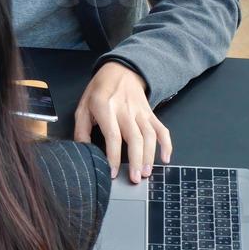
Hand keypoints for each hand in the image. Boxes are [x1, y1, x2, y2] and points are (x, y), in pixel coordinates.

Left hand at [74, 62, 172, 183]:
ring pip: (149, 135)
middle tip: (136, 179)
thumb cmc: (98, 91)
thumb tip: (82, 151)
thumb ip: (81, 129)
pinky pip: (161, 129)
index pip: (112, 135)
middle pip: (134, 138)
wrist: (120, 71)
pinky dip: (167, 144)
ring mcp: (140, 111)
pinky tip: (166, 158)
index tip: (113, 172)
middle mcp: (125, 110)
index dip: (113, 156)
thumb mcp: (83, 106)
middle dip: (136, 160)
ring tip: (147, 173)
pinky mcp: (150, 113)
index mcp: (105, 108)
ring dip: (150, 156)